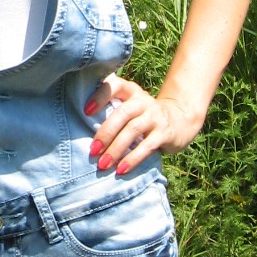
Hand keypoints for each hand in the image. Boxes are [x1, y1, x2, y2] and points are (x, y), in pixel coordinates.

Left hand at [83, 75, 203, 173]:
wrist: (179, 120)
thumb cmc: (141, 116)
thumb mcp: (129, 106)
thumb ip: (110, 110)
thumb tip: (77, 128)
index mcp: (130, 91)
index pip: (114, 86)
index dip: (99, 96)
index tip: (85, 111)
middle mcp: (142, 100)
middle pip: (122, 113)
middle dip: (106, 133)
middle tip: (92, 151)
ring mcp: (155, 115)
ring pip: (133, 130)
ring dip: (116, 149)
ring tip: (103, 164)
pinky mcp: (164, 132)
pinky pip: (147, 146)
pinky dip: (133, 159)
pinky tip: (121, 170)